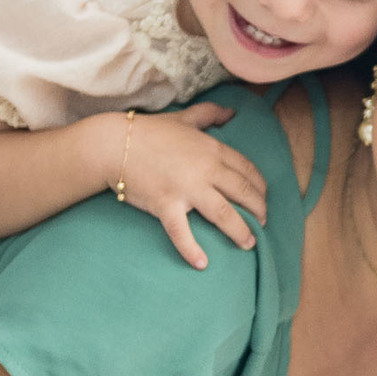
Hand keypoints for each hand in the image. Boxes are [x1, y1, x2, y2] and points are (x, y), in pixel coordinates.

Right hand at [113, 103, 267, 269]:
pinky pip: (182, 232)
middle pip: (242, 193)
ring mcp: (186, 189)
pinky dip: (192, 250)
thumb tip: (231, 112)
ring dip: (240, 231)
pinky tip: (202, 264)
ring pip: (224, 214)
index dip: (260, 187)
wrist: (113, 144)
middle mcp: (205, 169)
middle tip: (263, 223)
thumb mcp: (183, 118)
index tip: (263, 198)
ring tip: (249, 243)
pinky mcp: (166, 205)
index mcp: (212, 149)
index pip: (247, 170)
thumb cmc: (148, 131)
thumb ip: (209, 114)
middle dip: (258, 209)